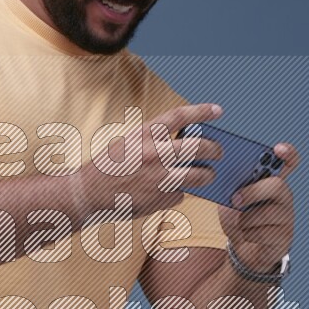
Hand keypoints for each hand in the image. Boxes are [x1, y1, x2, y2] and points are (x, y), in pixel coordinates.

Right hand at [81, 102, 223, 217]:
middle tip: (219, 152)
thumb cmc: (108, 167)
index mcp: (144, 135)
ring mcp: (159, 177)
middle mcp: (154, 154)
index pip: (179, 116)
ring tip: (209, 175)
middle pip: (198, 147)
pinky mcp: (160, 198)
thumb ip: (153, 141)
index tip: (218, 111)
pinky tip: (169, 193)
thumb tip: (182, 144)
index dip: (202, 111)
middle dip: (215, 149)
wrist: (89, 192)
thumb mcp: (128, 143)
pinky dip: (178, 194)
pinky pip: (180, 195)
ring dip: (208, 175)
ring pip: (198, 175)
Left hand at [218, 142, 298, 273]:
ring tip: (241, 224)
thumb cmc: (238, 219)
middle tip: (235, 200)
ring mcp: (287, 217)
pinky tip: (248, 236)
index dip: (287, 154)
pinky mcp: (284, 237)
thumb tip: (232, 189)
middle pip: (276, 185)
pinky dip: (247, 235)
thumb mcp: (229, 201)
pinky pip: (262, 233)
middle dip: (252, 192)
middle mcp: (284, 196)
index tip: (277, 149)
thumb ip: (232, 190)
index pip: (288, 162)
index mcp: (271, 181)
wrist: (242, 250)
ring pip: (265, 213)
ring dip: (244, 220)